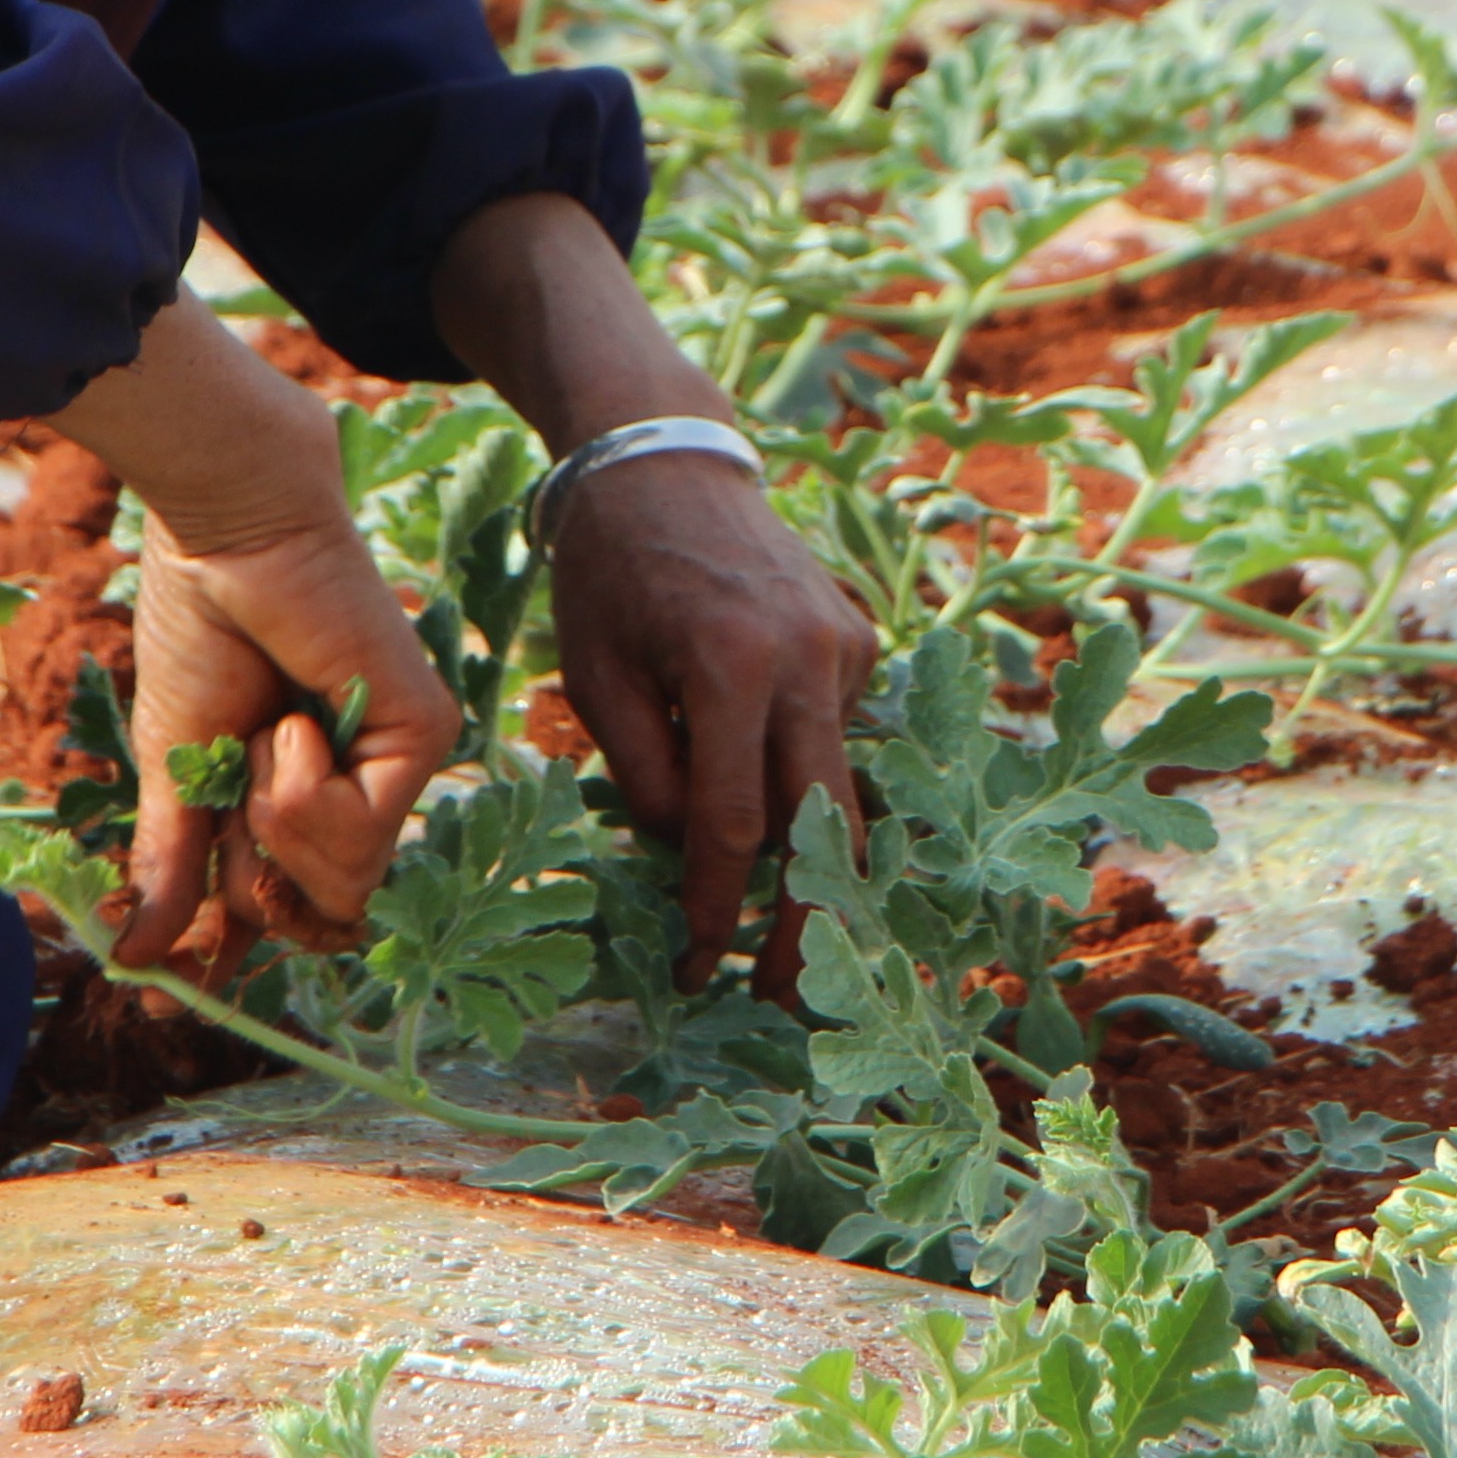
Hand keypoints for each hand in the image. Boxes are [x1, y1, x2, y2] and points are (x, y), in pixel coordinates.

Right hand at [42, 306, 459, 980]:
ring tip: (268, 733)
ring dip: (275, 820)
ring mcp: (393, 767)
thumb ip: (174, 862)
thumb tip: (136, 955)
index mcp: (298, 798)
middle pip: (321, 917)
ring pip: (341, 891)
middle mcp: (358, 789)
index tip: (161, 993)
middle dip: (257, 883)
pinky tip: (296, 720)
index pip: (287, 909)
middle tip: (238, 791)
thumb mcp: (177, 771)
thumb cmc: (200, 633)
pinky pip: (356, 837)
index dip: (231, 958)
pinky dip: (301, 789)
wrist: (224, 544)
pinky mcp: (422, 738)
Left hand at [545, 452, 879, 985]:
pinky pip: (833, 736)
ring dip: (812, 859)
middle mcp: (809, 657)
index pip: (732, 822)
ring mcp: (848, 647)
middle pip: (823, 825)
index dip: (717, 907)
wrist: (668, 461)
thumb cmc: (612, 572)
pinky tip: (751, 746)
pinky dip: (798, 767)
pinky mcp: (861, 641)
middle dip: (809, 922)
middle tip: (788, 996)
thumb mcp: (596, 675)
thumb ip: (648, 773)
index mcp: (732, 664)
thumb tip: (694, 856)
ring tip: (790, 935)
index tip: (699, 965)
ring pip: (837, 785)